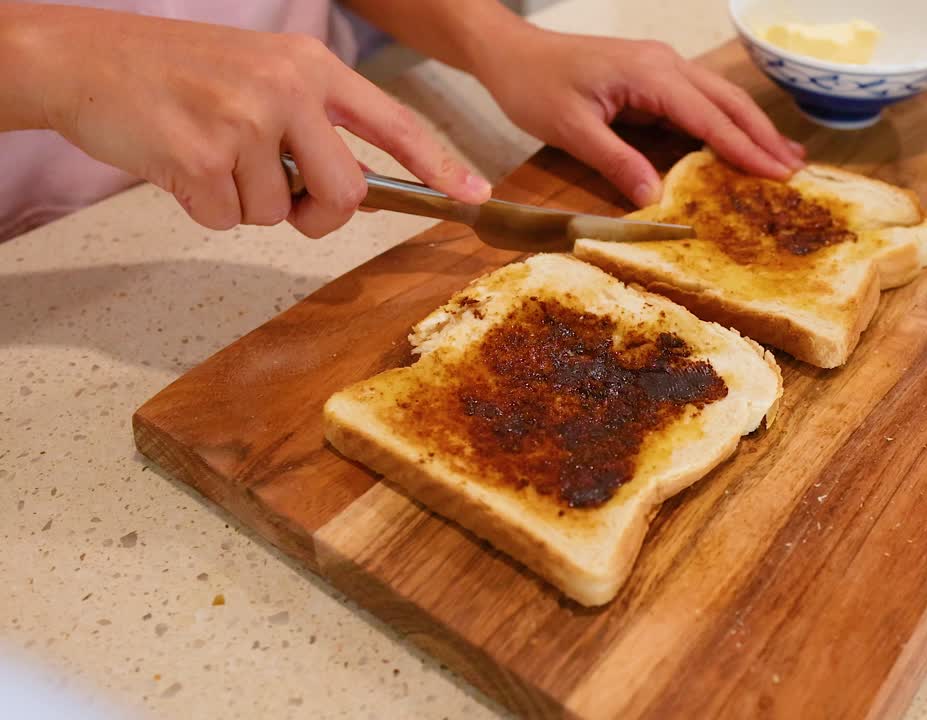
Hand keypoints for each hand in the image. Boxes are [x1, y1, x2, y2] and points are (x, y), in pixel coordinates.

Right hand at [19, 5, 489, 236]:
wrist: (85, 59)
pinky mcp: (203, 159)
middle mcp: (288, 91)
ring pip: (280, 213)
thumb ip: (315, 122)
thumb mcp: (262, 73)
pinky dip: (203, 207)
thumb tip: (358, 187)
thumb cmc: (177, 73)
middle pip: (347, 194)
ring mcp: (246, 123)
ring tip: (208, 153)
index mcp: (312, 68)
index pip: (396, 123)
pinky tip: (179, 162)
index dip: (440, 165)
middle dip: (319, 213)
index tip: (474, 195)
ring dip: (245, 203)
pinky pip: (227, 219)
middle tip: (280, 193)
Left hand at [472, 28, 804, 206]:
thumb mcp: (571, 129)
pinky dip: (725, 122)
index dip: (744, 148)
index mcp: (649, 74)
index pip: (708, 116)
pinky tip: (741, 142)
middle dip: (763, 136)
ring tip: (785, 158)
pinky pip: (699, 100)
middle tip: (797, 171)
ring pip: (718, 97)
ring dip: (751, 127)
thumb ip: (616, 161)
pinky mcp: (652, 76)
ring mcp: (660, 66)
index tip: (777, 174)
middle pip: (727, 101)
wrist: (509, 52)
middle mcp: (663, 63)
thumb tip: (657, 198)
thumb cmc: (533, 86)